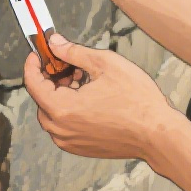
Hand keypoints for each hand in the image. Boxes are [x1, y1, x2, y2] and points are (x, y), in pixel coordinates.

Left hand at [24, 32, 178, 162]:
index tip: (38, 53)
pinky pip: (64, 126)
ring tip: (83, 81)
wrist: (158, 134)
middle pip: (42, 99)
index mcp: (62, 108)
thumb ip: (74, 52)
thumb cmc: (136, 100)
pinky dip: (69, 111)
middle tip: (69, 66)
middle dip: (51, 79)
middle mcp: (60, 129)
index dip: (32, 64)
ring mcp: (70, 141)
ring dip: (60, 95)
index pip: (32, 83)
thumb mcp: (105, 65)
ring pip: (52, 113)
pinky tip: (89, 99)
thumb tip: (55, 43)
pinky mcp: (80, 148)